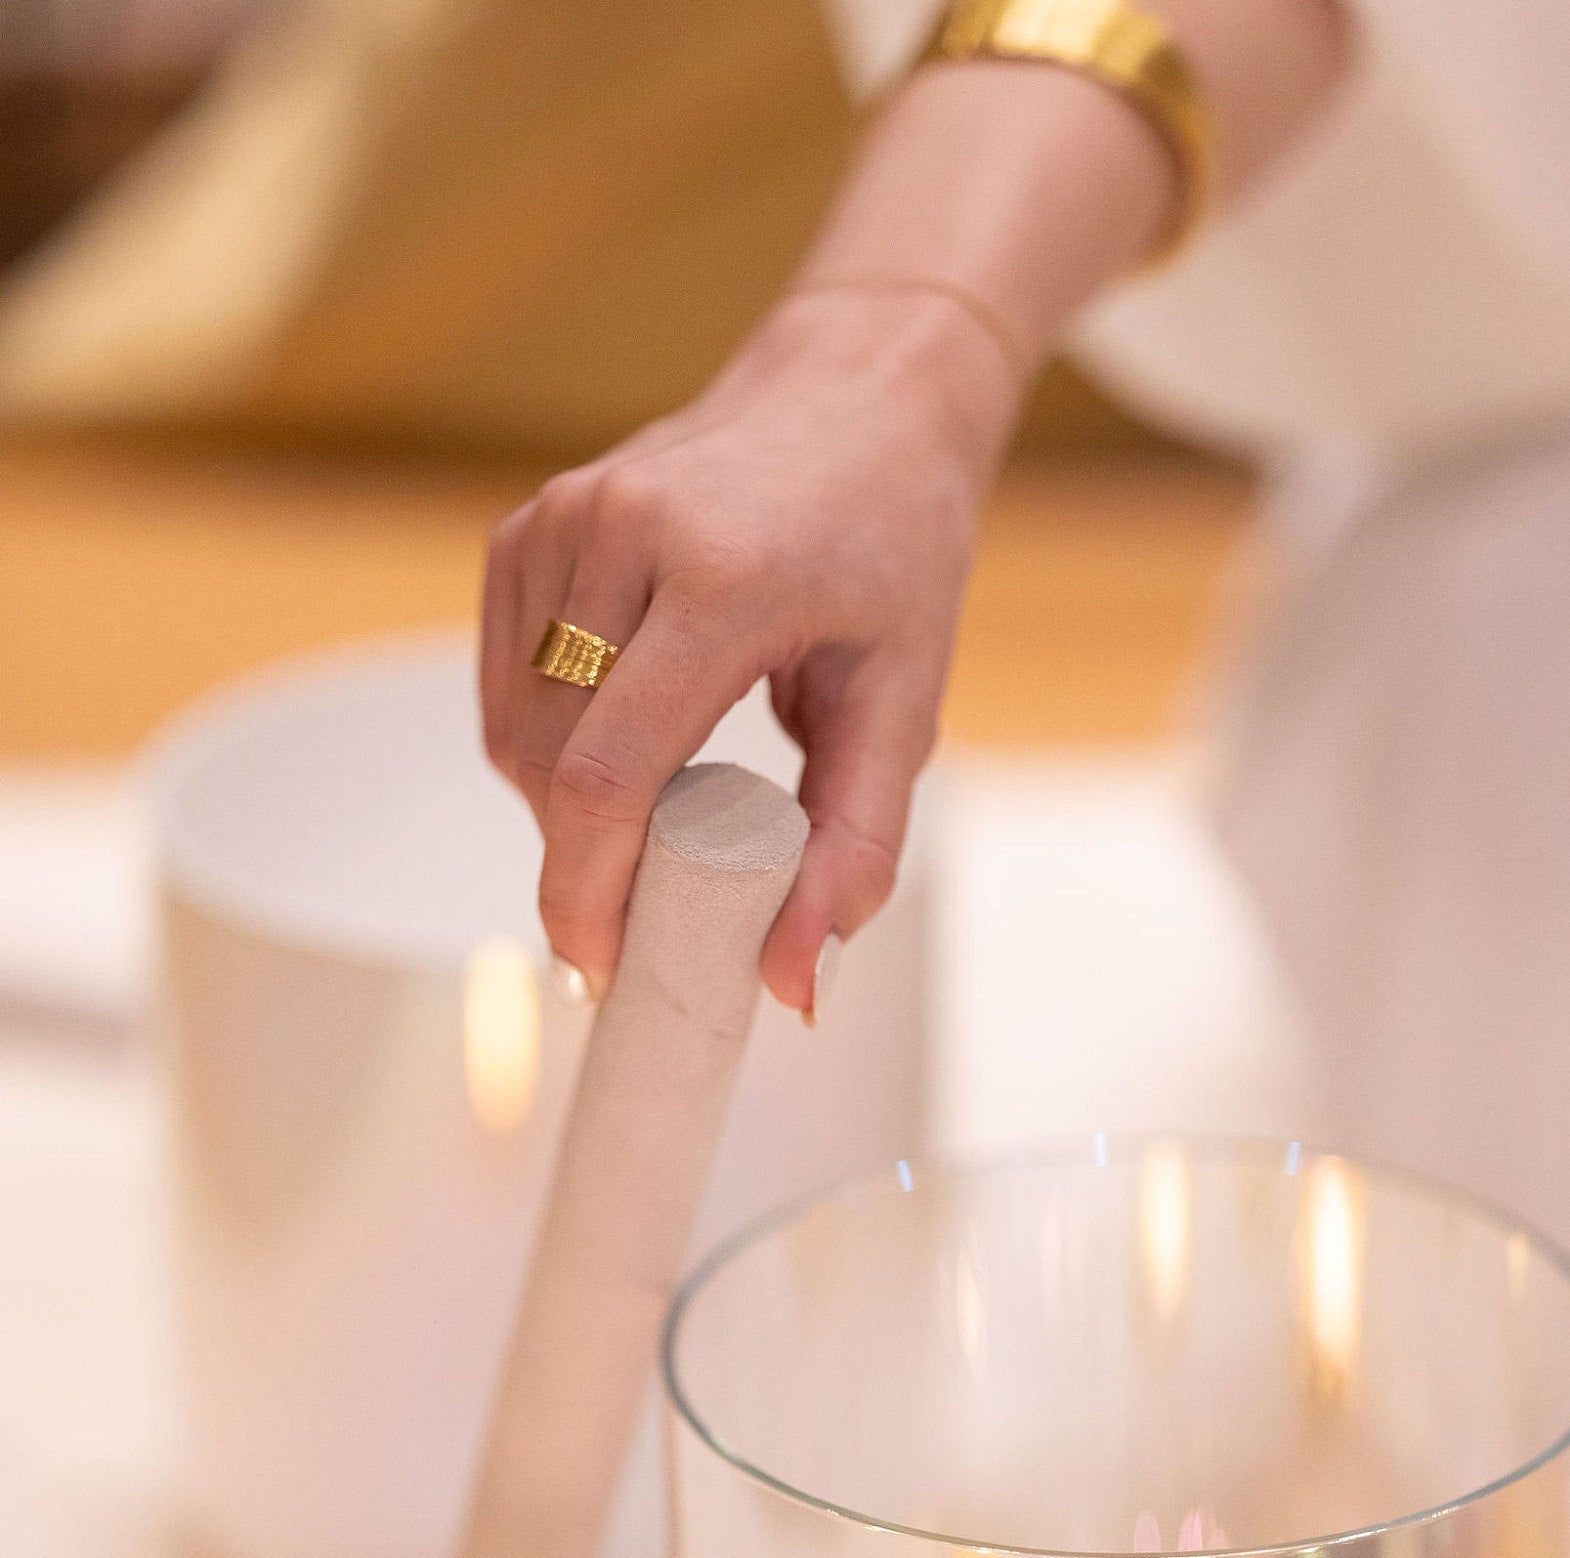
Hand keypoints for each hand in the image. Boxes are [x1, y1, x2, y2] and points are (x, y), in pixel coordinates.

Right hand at [480, 285, 1021, 1012]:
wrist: (856, 397)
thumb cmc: (892, 551)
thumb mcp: (904, 705)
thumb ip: (854, 851)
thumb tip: (792, 988)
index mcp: (725, 578)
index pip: (610, 772)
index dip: (588, 892)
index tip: (604, 970)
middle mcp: (623, 533)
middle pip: (550, 762)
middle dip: (583, 865)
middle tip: (646, 916)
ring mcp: (561, 519)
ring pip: (515, 730)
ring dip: (563, 808)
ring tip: (651, 822)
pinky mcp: (526, 526)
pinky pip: (505, 682)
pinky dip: (545, 744)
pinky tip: (618, 745)